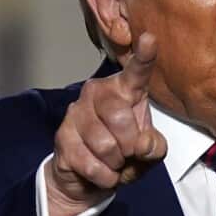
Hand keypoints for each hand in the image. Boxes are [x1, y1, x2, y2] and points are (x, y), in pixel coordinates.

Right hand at [45, 32, 167, 215]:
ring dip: (117, 164)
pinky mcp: (62, 137)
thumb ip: (153, 146)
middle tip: (129, 154)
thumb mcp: (148, 152)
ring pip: (105, 145)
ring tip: (114, 162)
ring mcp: (76, 113)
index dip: (144, 56)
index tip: (150, 38)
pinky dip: (105, 177)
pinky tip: (102, 172)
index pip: (136, 72)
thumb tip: (141, 144)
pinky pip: (92, 164)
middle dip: (130, 146)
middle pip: (119, 118)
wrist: (89, 177)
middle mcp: (97, 93)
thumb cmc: (123, 154)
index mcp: (124, 90)